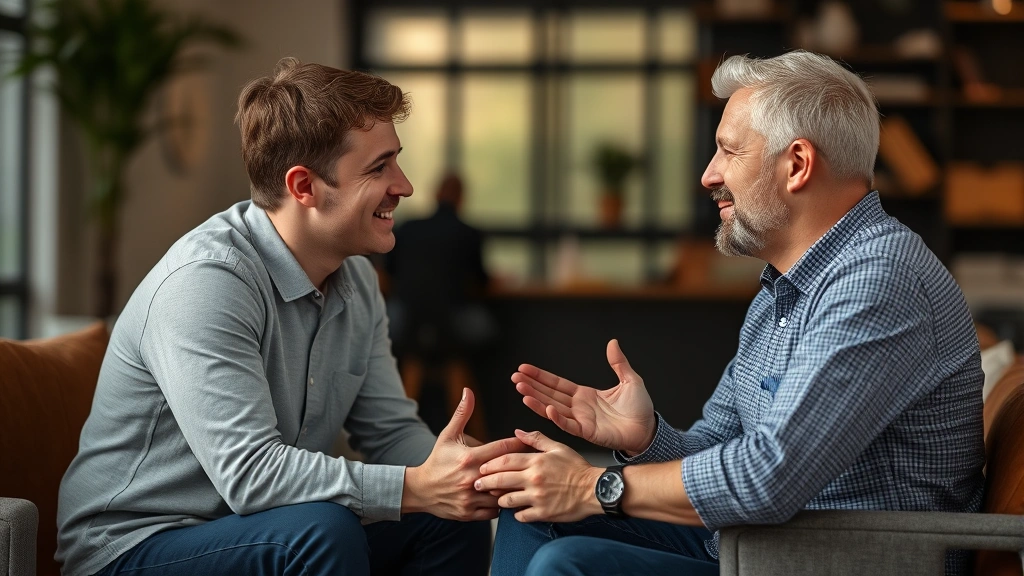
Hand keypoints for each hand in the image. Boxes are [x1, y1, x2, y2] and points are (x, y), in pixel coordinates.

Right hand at [403, 388, 527, 520]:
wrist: (420, 490)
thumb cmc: (437, 461)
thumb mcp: (447, 435)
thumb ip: (462, 414)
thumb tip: (468, 391)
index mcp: (469, 458)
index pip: (503, 449)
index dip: (520, 444)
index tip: (530, 442)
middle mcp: (471, 478)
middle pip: (507, 472)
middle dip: (522, 467)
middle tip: (535, 462)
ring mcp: (470, 498)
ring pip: (502, 494)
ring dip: (513, 488)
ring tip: (524, 482)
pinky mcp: (469, 513)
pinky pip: (494, 511)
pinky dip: (502, 504)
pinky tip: (507, 497)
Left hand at [474, 429, 602, 522]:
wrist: (595, 489)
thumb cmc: (577, 468)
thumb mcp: (558, 447)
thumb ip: (536, 439)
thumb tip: (517, 433)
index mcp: (536, 461)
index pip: (505, 461)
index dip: (490, 465)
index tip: (481, 468)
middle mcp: (534, 479)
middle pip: (500, 480)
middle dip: (485, 483)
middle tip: (477, 485)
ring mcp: (537, 497)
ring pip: (507, 500)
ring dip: (499, 500)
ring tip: (497, 499)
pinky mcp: (543, 513)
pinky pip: (521, 516)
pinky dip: (516, 514)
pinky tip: (517, 511)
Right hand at [513, 339, 655, 453]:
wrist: (649, 430)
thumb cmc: (640, 408)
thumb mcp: (630, 380)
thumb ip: (618, 363)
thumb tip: (612, 342)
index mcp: (585, 395)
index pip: (557, 384)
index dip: (541, 376)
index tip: (524, 369)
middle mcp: (578, 407)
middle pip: (549, 394)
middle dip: (532, 386)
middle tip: (514, 378)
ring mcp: (581, 420)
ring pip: (553, 409)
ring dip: (537, 400)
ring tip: (521, 391)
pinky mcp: (587, 432)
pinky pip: (568, 424)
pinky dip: (557, 417)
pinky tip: (546, 407)